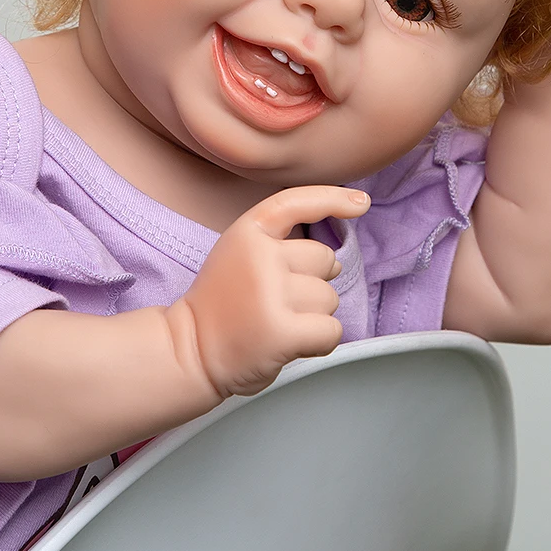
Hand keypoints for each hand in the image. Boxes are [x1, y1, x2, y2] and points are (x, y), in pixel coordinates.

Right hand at [172, 186, 369, 398]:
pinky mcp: (283, 331)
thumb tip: (335, 261)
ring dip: (314, 315)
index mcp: (248, 232)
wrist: (189, 351)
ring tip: (277, 323)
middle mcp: (260, 255)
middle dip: (312, 282)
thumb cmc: (223, 305)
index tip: (360, 204)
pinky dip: (319, 342)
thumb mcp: (240, 254)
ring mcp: (271, 293)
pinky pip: (331, 330)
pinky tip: (291, 344)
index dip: (332, 198)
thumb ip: (280, 246)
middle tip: (275, 302)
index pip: (296, 202)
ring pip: (329, 298)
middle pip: (324, 259)